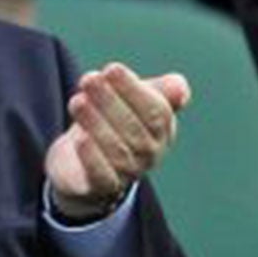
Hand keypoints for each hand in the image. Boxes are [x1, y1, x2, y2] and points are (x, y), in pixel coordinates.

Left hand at [44, 63, 191, 220]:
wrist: (80, 167)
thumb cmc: (112, 124)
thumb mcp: (135, 101)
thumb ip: (159, 89)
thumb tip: (179, 89)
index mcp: (163, 130)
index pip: (156, 110)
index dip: (133, 89)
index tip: (111, 69)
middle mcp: (150, 153)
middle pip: (133, 127)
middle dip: (109, 100)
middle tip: (89, 80)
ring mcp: (128, 173)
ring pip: (116, 149)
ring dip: (95, 122)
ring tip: (77, 101)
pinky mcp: (102, 187)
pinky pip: (102, 175)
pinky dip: (92, 158)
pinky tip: (79, 139)